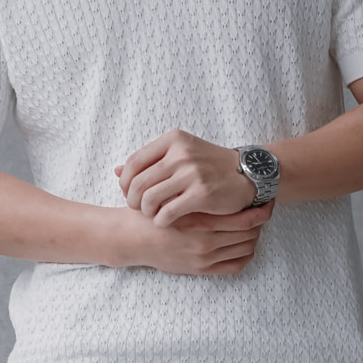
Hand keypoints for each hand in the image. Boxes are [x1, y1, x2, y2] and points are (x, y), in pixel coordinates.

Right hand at [111, 199, 271, 275]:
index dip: (261, 209)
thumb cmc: (154, 212)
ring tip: (254, 223)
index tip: (266, 200)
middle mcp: (205, 242)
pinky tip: (244, 243)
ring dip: (254, 236)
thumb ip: (193, 186)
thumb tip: (224, 177)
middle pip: (249, 234)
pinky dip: (246, 254)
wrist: (133, 239)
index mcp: (201, 221)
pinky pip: (236, 265)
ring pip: (245, 249)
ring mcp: (204, 258)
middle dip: (259, 221)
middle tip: (263, 209)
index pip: (245, 219)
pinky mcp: (201, 270)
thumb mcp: (172, 194)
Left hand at [115, 129, 258, 224]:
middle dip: (134, 201)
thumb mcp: (180, 154)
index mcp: (172, 140)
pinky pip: (167, 212)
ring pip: (149, 199)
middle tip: (140, 209)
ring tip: (154, 215)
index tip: (130, 194)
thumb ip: (149, 161)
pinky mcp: (201, 194)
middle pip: (138, 183)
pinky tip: (166, 222)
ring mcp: (192, 173)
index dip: (125, 183)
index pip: (133, 163)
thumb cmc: (209, 166)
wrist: (247, 174)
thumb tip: (116, 171)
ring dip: (147, 212)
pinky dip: (161, 221)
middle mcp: (180, 154)